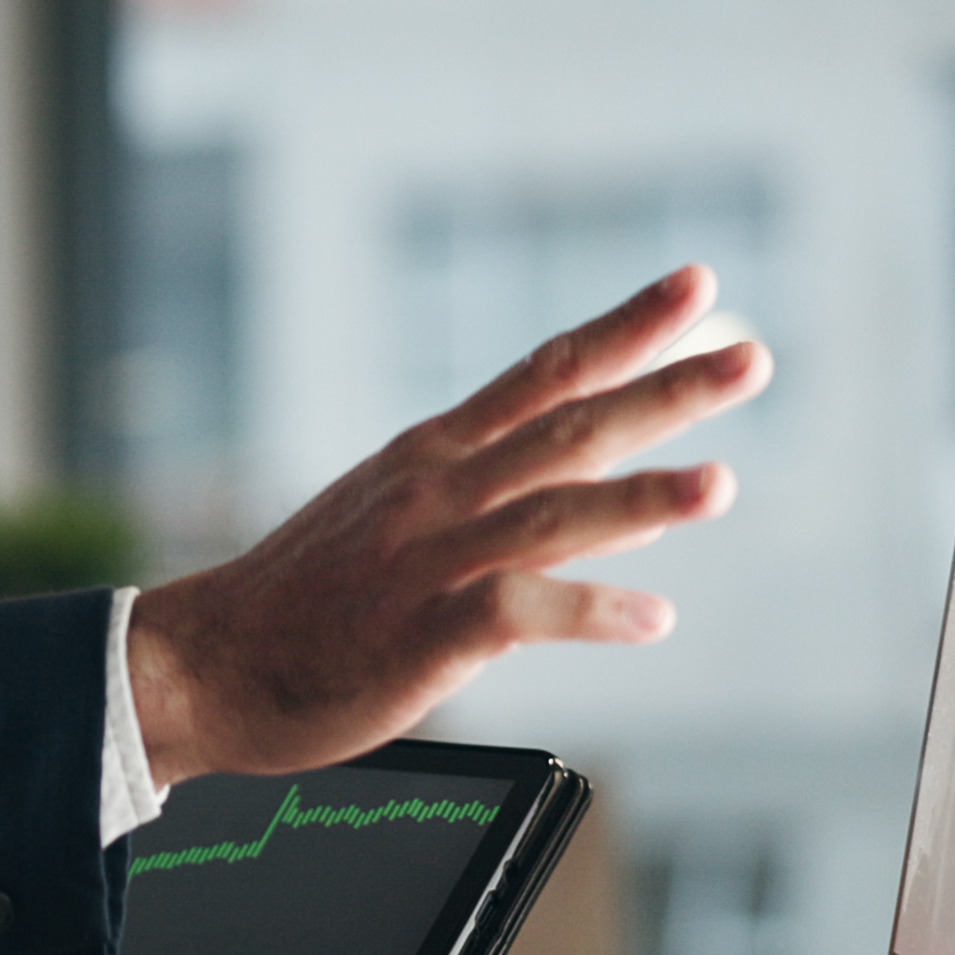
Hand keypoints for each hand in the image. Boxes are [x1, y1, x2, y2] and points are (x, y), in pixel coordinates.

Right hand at [129, 264, 768, 784]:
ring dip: (639, 497)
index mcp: (430, 457)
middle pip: (565, 427)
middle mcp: (434, 492)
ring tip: (721, 483)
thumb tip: (633, 518)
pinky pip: (516, 611)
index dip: (624, 329)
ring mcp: (425, 559)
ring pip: (547, 513)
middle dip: (663, 389)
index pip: (543, 374)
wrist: (202, 667)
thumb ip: (511, 513)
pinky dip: (589, 610)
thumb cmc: (305, 606)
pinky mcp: (419, 633)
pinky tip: (651, 618)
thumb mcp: (399, 530)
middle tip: (752, 356)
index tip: (698, 288)